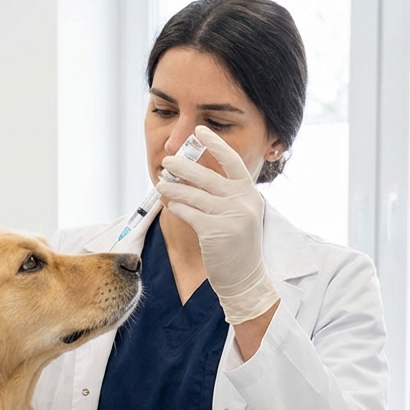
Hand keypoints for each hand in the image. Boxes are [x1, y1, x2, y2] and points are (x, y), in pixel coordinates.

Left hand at [157, 125, 280, 324]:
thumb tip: (192, 175)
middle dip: (183, 167)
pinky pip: (190, 213)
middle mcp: (243, 201)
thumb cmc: (236, 246)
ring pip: (194, 195)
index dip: (215, 144)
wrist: (244, 279)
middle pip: (207, 176)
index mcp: (249, 193)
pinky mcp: (216, 232)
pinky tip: (169, 204)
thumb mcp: (237, 215)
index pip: (232, 160)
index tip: (200, 131)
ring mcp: (231, 216)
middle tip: (167, 161)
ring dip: (173, 188)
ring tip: (160, 184)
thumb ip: (223, 195)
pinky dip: (177, 207)